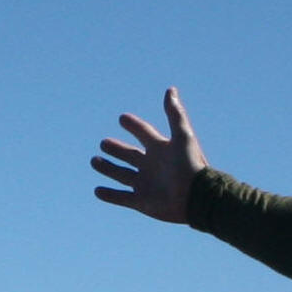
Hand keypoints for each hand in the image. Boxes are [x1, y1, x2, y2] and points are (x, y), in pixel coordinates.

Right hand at [93, 87, 208, 220]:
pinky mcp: (142, 202)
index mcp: (161, 149)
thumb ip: (174, 114)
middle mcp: (152, 166)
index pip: (144, 133)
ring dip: (108, 168)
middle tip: (103, 143)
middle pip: (130, 155)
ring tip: (94, 161)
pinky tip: (97, 191)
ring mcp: (146, 185)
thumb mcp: (183, 136)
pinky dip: (109, 195)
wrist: (196, 197)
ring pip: (122, 175)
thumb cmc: (191, 165)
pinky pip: (122, 198)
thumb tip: (170, 89)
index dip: (134, 125)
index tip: (122, 118)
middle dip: (116, 149)